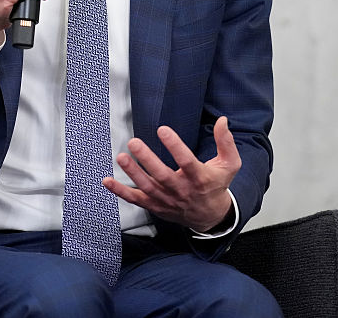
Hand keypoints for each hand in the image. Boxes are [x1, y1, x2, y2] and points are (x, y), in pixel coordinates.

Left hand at [103, 117, 240, 232]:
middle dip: (147, 159)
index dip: (175, 145)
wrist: (210, 217)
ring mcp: (167, 200)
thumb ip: (225, 142)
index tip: (163, 130)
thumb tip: (222, 120)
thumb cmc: (216, 185)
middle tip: (134, 142)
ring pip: (147, 187)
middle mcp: (182, 190)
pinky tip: (108, 181)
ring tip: (121, 157)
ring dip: (132, 173)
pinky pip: (136, 199)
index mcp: (199, 178)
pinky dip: (121, 192)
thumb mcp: (229, 165)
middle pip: (162, 175)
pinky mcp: (155, 205)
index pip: (186, 161)